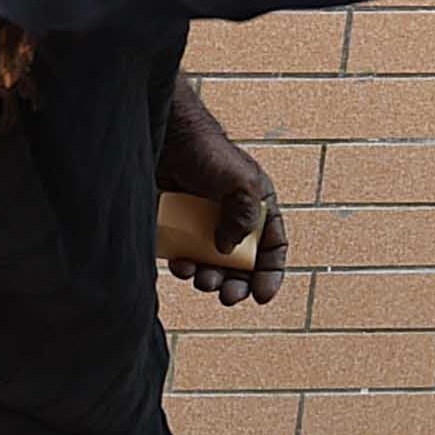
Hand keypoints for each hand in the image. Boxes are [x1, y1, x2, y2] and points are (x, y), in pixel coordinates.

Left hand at [162, 85, 286, 306]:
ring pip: (212, 266)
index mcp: (257, 206)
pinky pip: (185, 257)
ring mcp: (203, 224)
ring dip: (211, 279)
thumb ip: (245, 217)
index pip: (273, 246)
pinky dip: (186, 267)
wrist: (161, 137)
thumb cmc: (205, 151)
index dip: (271, 274)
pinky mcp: (176, 227)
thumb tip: (228, 252)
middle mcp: (231, 218)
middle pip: (242, 265)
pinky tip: (181, 265)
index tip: (261, 296)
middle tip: (227, 297)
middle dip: (236, 285)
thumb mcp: (240, 181)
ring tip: (201, 280)